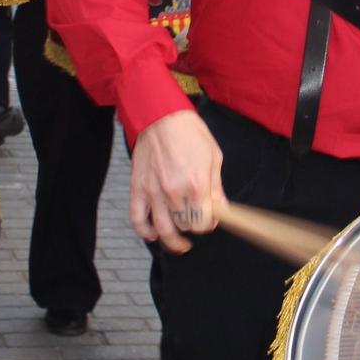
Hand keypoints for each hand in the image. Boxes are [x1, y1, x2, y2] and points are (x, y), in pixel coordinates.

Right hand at [129, 108, 225, 252]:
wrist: (161, 115)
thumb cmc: (190, 132)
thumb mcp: (213, 157)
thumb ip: (216, 187)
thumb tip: (221, 209)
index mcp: (196, 184)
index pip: (203, 223)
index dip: (208, 225)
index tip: (210, 219)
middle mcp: (174, 192)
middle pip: (184, 226)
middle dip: (193, 227)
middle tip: (197, 221)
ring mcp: (153, 192)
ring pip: (162, 229)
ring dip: (171, 241)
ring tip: (180, 244)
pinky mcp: (138, 188)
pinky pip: (137, 218)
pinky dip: (145, 231)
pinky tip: (153, 234)